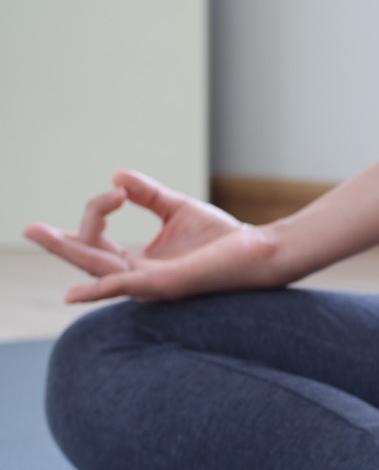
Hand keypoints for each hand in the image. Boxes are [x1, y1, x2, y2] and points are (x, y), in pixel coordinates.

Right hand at [23, 170, 282, 302]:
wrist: (259, 251)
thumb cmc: (222, 237)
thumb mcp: (176, 208)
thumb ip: (146, 195)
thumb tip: (115, 176)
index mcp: (139, 263)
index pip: (99, 239)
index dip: (98, 209)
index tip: (118, 190)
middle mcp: (139, 278)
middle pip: (88, 259)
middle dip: (58, 243)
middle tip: (29, 227)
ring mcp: (150, 285)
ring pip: (99, 268)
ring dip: (70, 251)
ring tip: (40, 234)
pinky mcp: (167, 285)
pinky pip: (126, 286)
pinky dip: (100, 288)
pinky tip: (74, 292)